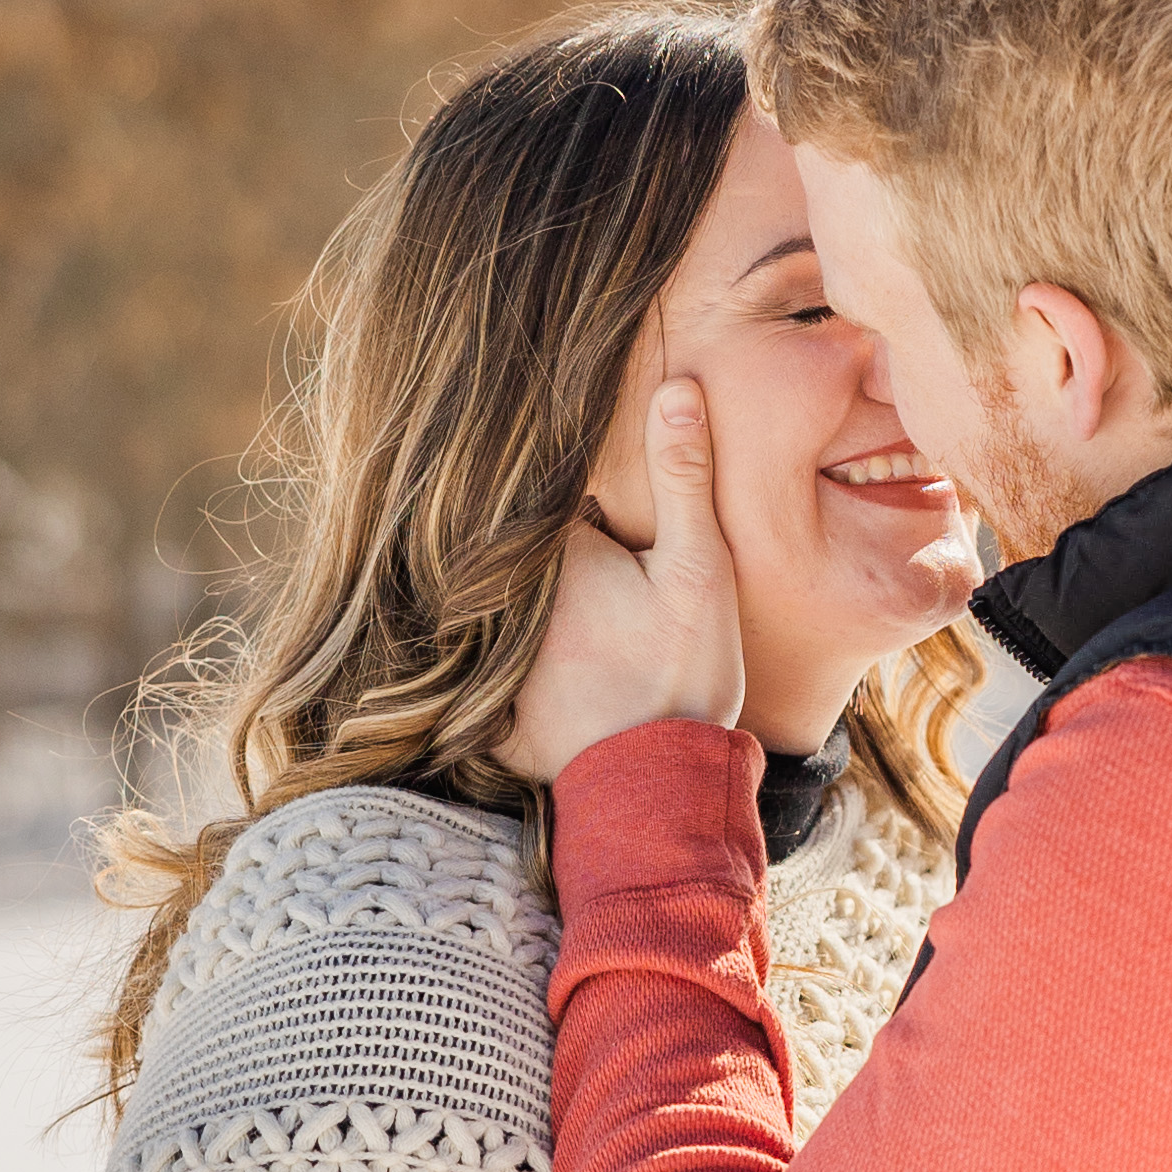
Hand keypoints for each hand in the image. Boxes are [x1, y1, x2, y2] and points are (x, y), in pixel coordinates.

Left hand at [496, 377, 744, 782]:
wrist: (662, 787)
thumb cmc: (685, 674)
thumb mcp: (698, 569)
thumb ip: (683, 476)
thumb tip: (675, 384)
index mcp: (545, 552)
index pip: (539, 499)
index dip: (565, 500)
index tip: (578, 497)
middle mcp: (500, 603)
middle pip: (508, 556)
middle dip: (527, 551)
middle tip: (563, 549)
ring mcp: (486, 664)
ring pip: (491, 618)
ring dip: (501, 611)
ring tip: (536, 607)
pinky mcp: (486, 720)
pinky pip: (474, 687)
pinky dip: (483, 682)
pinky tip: (512, 676)